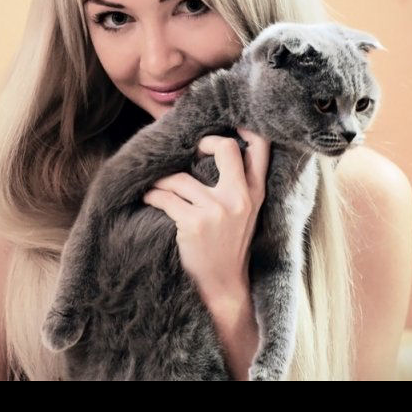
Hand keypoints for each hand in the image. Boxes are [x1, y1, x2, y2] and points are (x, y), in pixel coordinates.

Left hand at [142, 127, 270, 300]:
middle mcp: (241, 197)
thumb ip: (240, 183)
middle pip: (225, 148)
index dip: (246, 128)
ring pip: (180, 176)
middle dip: (203, 143)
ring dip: (162, 180)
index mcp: (256, 192)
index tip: (230, 126)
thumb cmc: (231, 245)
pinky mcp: (195, 223)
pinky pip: (165, 197)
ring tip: (157, 186)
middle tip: (190, 152)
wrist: (225, 285)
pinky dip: (153, 195)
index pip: (261, 148)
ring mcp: (218, 210)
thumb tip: (217, 148)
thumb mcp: (247, 213)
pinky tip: (150, 198)